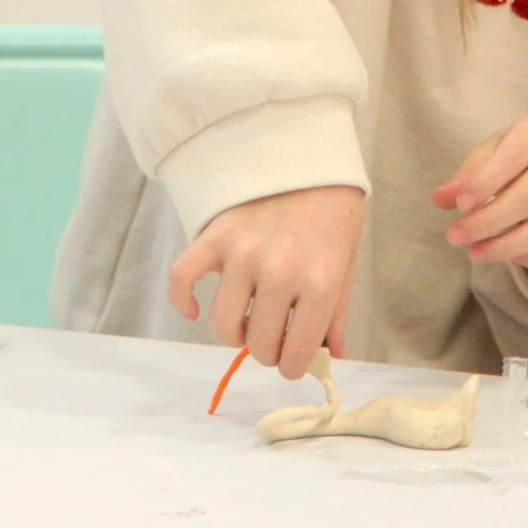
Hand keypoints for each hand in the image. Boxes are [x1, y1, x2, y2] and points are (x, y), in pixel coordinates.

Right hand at [165, 184, 363, 379]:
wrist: (310, 160)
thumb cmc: (333, 218)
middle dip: (267, 352)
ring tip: (248, 321)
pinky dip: (182, 301)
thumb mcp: (345, 267)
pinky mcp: (215, 236)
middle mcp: (279, 271)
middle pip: (259, 344)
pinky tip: (193, 310)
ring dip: (234, 333)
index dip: (293, 367)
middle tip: (274, 338)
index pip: (297, 353)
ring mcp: (243, 253)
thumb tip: (334, 360)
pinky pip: (182, 279)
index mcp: (319, 282)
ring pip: (223, 323)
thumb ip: (336, 317)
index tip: (292, 362)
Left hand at [432, 117, 527, 276]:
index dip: (485, 183)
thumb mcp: (490, 152)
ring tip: (474, 252)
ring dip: (506, 247)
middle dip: (487, 222)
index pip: (514, 156)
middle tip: (455, 236)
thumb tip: (440, 199)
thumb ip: (466, 175)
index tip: (459, 205)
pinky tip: (509, 257)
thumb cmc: (515, 157)